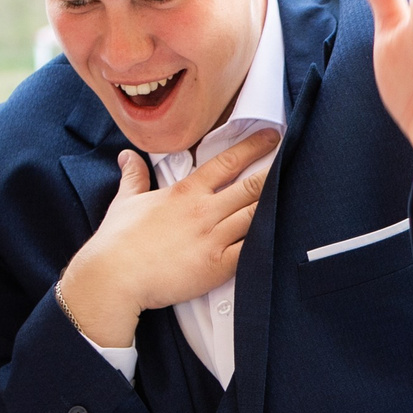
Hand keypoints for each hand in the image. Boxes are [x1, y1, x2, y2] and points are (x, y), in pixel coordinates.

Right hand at [56, 132, 278, 347]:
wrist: (114, 277)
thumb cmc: (118, 241)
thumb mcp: (126, 202)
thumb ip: (134, 177)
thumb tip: (127, 156)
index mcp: (185, 192)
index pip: (226, 162)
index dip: (253, 147)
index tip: (271, 135)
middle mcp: (204, 211)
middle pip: (250, 186)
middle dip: (274, 171)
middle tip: (294, 159)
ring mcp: (213, 238)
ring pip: (255, 214)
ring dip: (276, 203)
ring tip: (298, 193)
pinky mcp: (217, 266)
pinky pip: (251, 250)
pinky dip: (268, 240)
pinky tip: (283, 231)